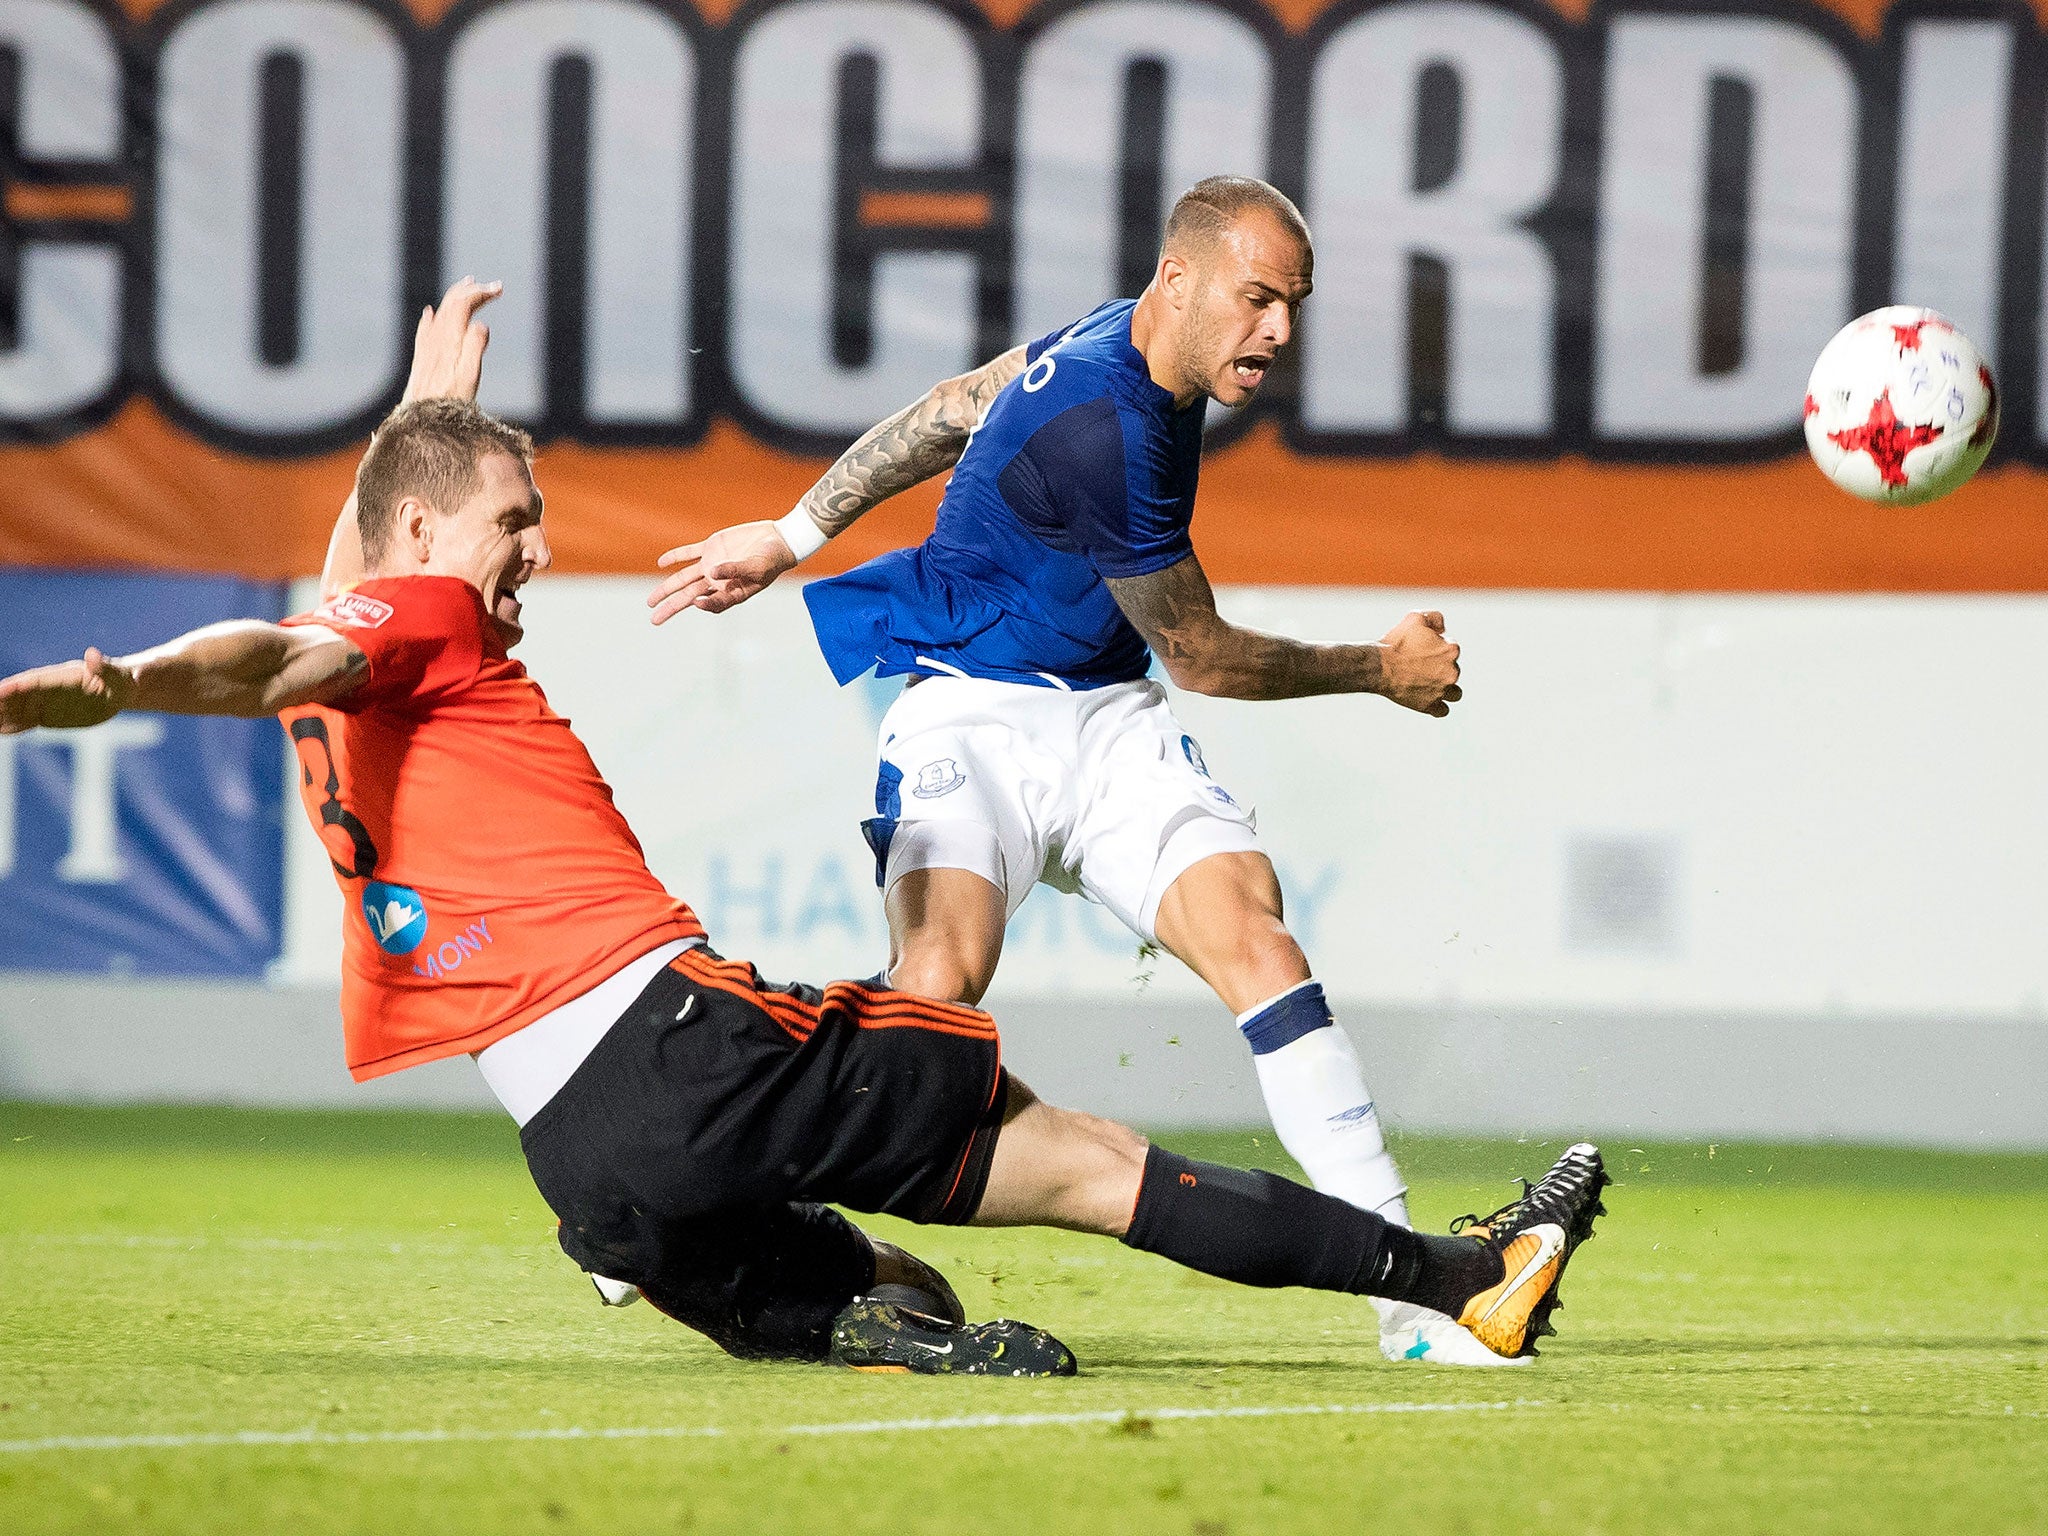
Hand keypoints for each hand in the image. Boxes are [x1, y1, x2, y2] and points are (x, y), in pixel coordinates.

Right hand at [0, 648, 134, 732]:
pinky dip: (12, 726)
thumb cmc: (120, 679)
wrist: (120, 690)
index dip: (16, 686)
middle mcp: (47, 689)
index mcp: (60, 677)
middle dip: (2, 701)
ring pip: (18, 709)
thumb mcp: (115, 674)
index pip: (34, 681)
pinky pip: (26, 721)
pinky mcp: (47, 715)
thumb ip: (102, 666)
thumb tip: (93, 653)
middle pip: (19, 695)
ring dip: (2, 714)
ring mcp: (45, 703)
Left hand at [402, 277, 500, 403]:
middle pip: (451, 303)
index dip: (481, 292)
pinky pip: (425, 328)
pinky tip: (430, 312)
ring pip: (440, 312)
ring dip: (455, 296)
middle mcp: (435, 338)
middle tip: (492, 286)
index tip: (499, 289)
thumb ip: (475, 346)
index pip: (464, 303)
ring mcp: (426, 347)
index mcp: (449, 338)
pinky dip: (433, 316)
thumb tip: (481, 324)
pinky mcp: (421, 358)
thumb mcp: (469, 376)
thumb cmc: (449, 402)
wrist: (421, 421)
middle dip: (472, 290)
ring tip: (466, 286)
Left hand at [648, 521, 799, 622]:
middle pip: (690, 596)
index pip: (713, 603)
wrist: (777, 540)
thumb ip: (735, 570)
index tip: (696, 603)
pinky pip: (689, 553)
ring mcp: (713, 565)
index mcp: (732, 591)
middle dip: (672, 607)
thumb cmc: (772, 559)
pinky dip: (676, 556)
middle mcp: (718, 582)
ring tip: (650, 601)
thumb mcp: (757, 567)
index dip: (704, 605)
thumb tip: (712, 572)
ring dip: (667, 588)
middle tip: (654, 620)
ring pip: (684, 578)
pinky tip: (662, 563)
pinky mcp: (711, 547)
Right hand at [1377, 610, 1462, 716]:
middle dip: (1439, 669)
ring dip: (1446, 689)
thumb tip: (1443, 627)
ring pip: (1455, 694)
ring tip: (1429, 685)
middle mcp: (1452, 672)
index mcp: (1452, 650)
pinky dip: (1437, 706)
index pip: (1452, 649)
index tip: (1421, 650)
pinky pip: (1443, 711)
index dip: (1437, 648)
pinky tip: (1427, 699)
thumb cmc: (1395, 642)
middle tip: (1418, 667)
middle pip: (1453, 671)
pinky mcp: (1430, 705)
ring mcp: (1442, 691)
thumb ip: (1434, 617)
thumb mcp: (1415, 618)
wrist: (1379, 666)